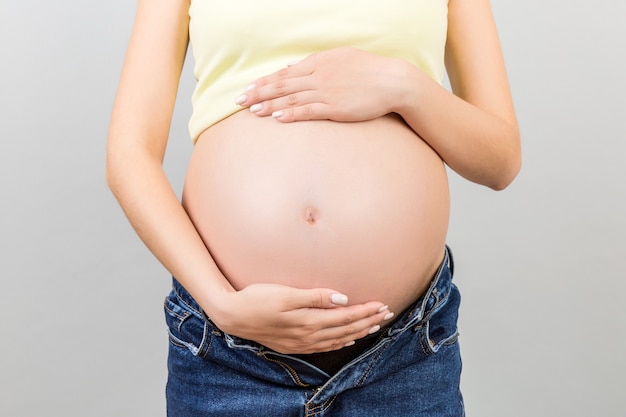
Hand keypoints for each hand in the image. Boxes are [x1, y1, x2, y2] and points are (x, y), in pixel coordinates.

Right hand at [209, 283, 394, 353]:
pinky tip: (347, 339)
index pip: (346, 317)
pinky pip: (324, 346)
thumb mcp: (285, 293)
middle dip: (368, 321)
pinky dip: (340, 342)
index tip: (383, 305)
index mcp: (308, 321)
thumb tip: (343, 299)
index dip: (366, 311)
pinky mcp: (293, 344)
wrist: (232, 316)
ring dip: (358, 332)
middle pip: (346, 329)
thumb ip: (315, 297)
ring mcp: (301, 343)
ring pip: (338, 339)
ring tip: (374, 326)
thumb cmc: (257, 299)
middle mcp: (308, 335)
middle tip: (387, 313)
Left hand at [235, 47, 410, 122]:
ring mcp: (326, 91)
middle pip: (281, 85)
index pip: (285, 73)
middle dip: (258, 93)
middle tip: (239, 101)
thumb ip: (319, 64)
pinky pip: (308, 110)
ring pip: (290, 98)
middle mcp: (319, 75)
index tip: (249, 88)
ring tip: (252, 112)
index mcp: (319, 62)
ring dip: (269, 105)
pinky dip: (291, 114)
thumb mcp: (342, 59)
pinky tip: (277, 118)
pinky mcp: (335, 107)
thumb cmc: (370, 70)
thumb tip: (296, 68)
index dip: (264, 81)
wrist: (393, 81)